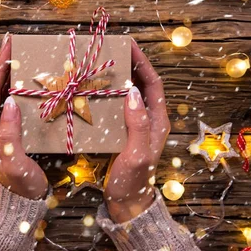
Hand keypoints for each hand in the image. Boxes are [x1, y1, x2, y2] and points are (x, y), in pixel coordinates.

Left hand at [0, 36, 48, 199]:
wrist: (23, 201)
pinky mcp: (8, 128)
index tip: (9, 48)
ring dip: (9, 73)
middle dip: (2, 64)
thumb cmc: (20, 183)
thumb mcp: (16, 161)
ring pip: (0, 93)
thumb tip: (10, 102)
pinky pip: (10, 101)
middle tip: (15, 44)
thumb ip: (10, 134)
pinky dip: (17, 86)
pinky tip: (28, 79)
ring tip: (21, 55)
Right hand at [104, 39, 169, 222]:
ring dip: (117, 78)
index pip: (153, 83)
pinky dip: (107, 95)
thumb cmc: (134, 181)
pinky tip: (92, 92)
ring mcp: (134, 126)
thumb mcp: (137, 153)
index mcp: (157, 121)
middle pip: (141, 84)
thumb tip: (132, 92)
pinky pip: (116, 107)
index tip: (129, 45)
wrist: (127, 204)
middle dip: (129, 65)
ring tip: (100, 65)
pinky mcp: (121, 132)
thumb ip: (138, 124)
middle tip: (110, 51)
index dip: (143, 62)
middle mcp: (148, 120)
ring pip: (128, 94)